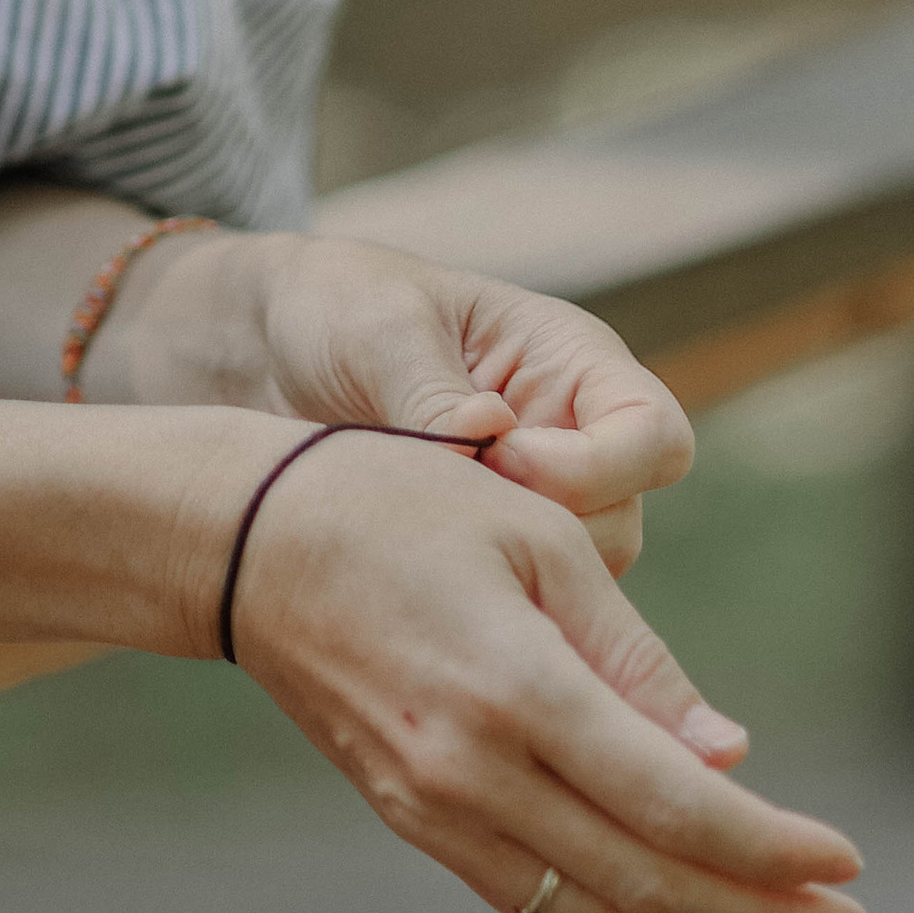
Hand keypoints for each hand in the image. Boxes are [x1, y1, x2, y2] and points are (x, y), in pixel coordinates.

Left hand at [117, 229, 691, 575]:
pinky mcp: (481, 555)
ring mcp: (531, 505)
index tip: (505, 459)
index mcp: (572, 364)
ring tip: (407, 542)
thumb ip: (433, 389)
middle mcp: (570, 440)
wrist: (260, 354)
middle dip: (541, 533)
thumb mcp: (379, 327)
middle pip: (619, 524)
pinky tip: (397, 581)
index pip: (653, 435)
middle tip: (443, 513)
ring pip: (570, 582)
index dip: (598, 466)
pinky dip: (465, 599)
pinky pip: (509, 604)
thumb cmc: (334, 308)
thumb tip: (489, 439)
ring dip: (498, 574)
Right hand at [224, 423, 868, 912]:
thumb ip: (631, 655)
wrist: (244, 541)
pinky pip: (527, 895)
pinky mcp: (409, 816)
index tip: (848, 865)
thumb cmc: (399, 503)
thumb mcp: (534, 538)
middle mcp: (471, 770)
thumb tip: (728, 756)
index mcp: (515, 688)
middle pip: (645, 881)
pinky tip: (669, 902)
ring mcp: (432, 806)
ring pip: (587, 911)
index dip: (771, 848)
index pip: (673, 805)